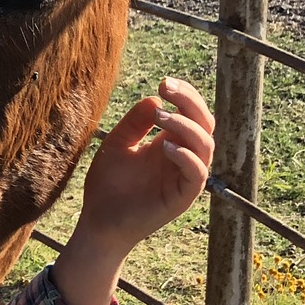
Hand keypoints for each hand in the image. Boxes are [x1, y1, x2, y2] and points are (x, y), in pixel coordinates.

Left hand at [76, 77, 215, 249]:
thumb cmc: (108, 184)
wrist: (99, 221)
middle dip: (191, 102)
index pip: (193, 114)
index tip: (164, 83)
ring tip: (161, 117)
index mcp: (171, 143)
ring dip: (186, 126)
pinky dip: (187, 157)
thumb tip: (155, 100)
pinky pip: (197, 174)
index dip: (186, 95)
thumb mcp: (117, 144)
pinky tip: (165, 146)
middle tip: (167, 88)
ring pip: (206, 146)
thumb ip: (135, 122)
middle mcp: (184, 158)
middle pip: (205, 124)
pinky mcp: (182, 197)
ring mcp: (185, 177)